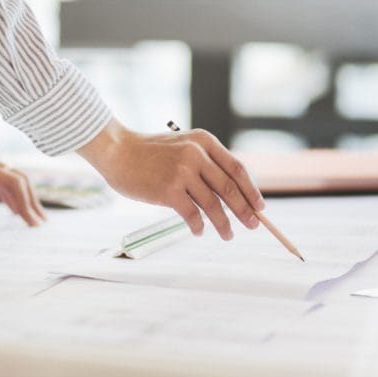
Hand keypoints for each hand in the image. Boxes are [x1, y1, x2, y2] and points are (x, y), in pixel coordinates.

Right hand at [77, 119, 264, 240]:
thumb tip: (230, 194)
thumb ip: (204, 162)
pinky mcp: (169, 190)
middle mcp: (196, 154)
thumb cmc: (149, 153)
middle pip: (230, 188)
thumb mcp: (182, 147)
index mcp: (204, 141)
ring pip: (213, 205)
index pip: (237, 169)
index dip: (251, 190)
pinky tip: (198, 232)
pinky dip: (198, 226)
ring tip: (228, 235)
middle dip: (244, 210)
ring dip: (223, 224)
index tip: (259, 207)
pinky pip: (192, 214)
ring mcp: (183, 172)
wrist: (118, 152)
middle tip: (253, 226)